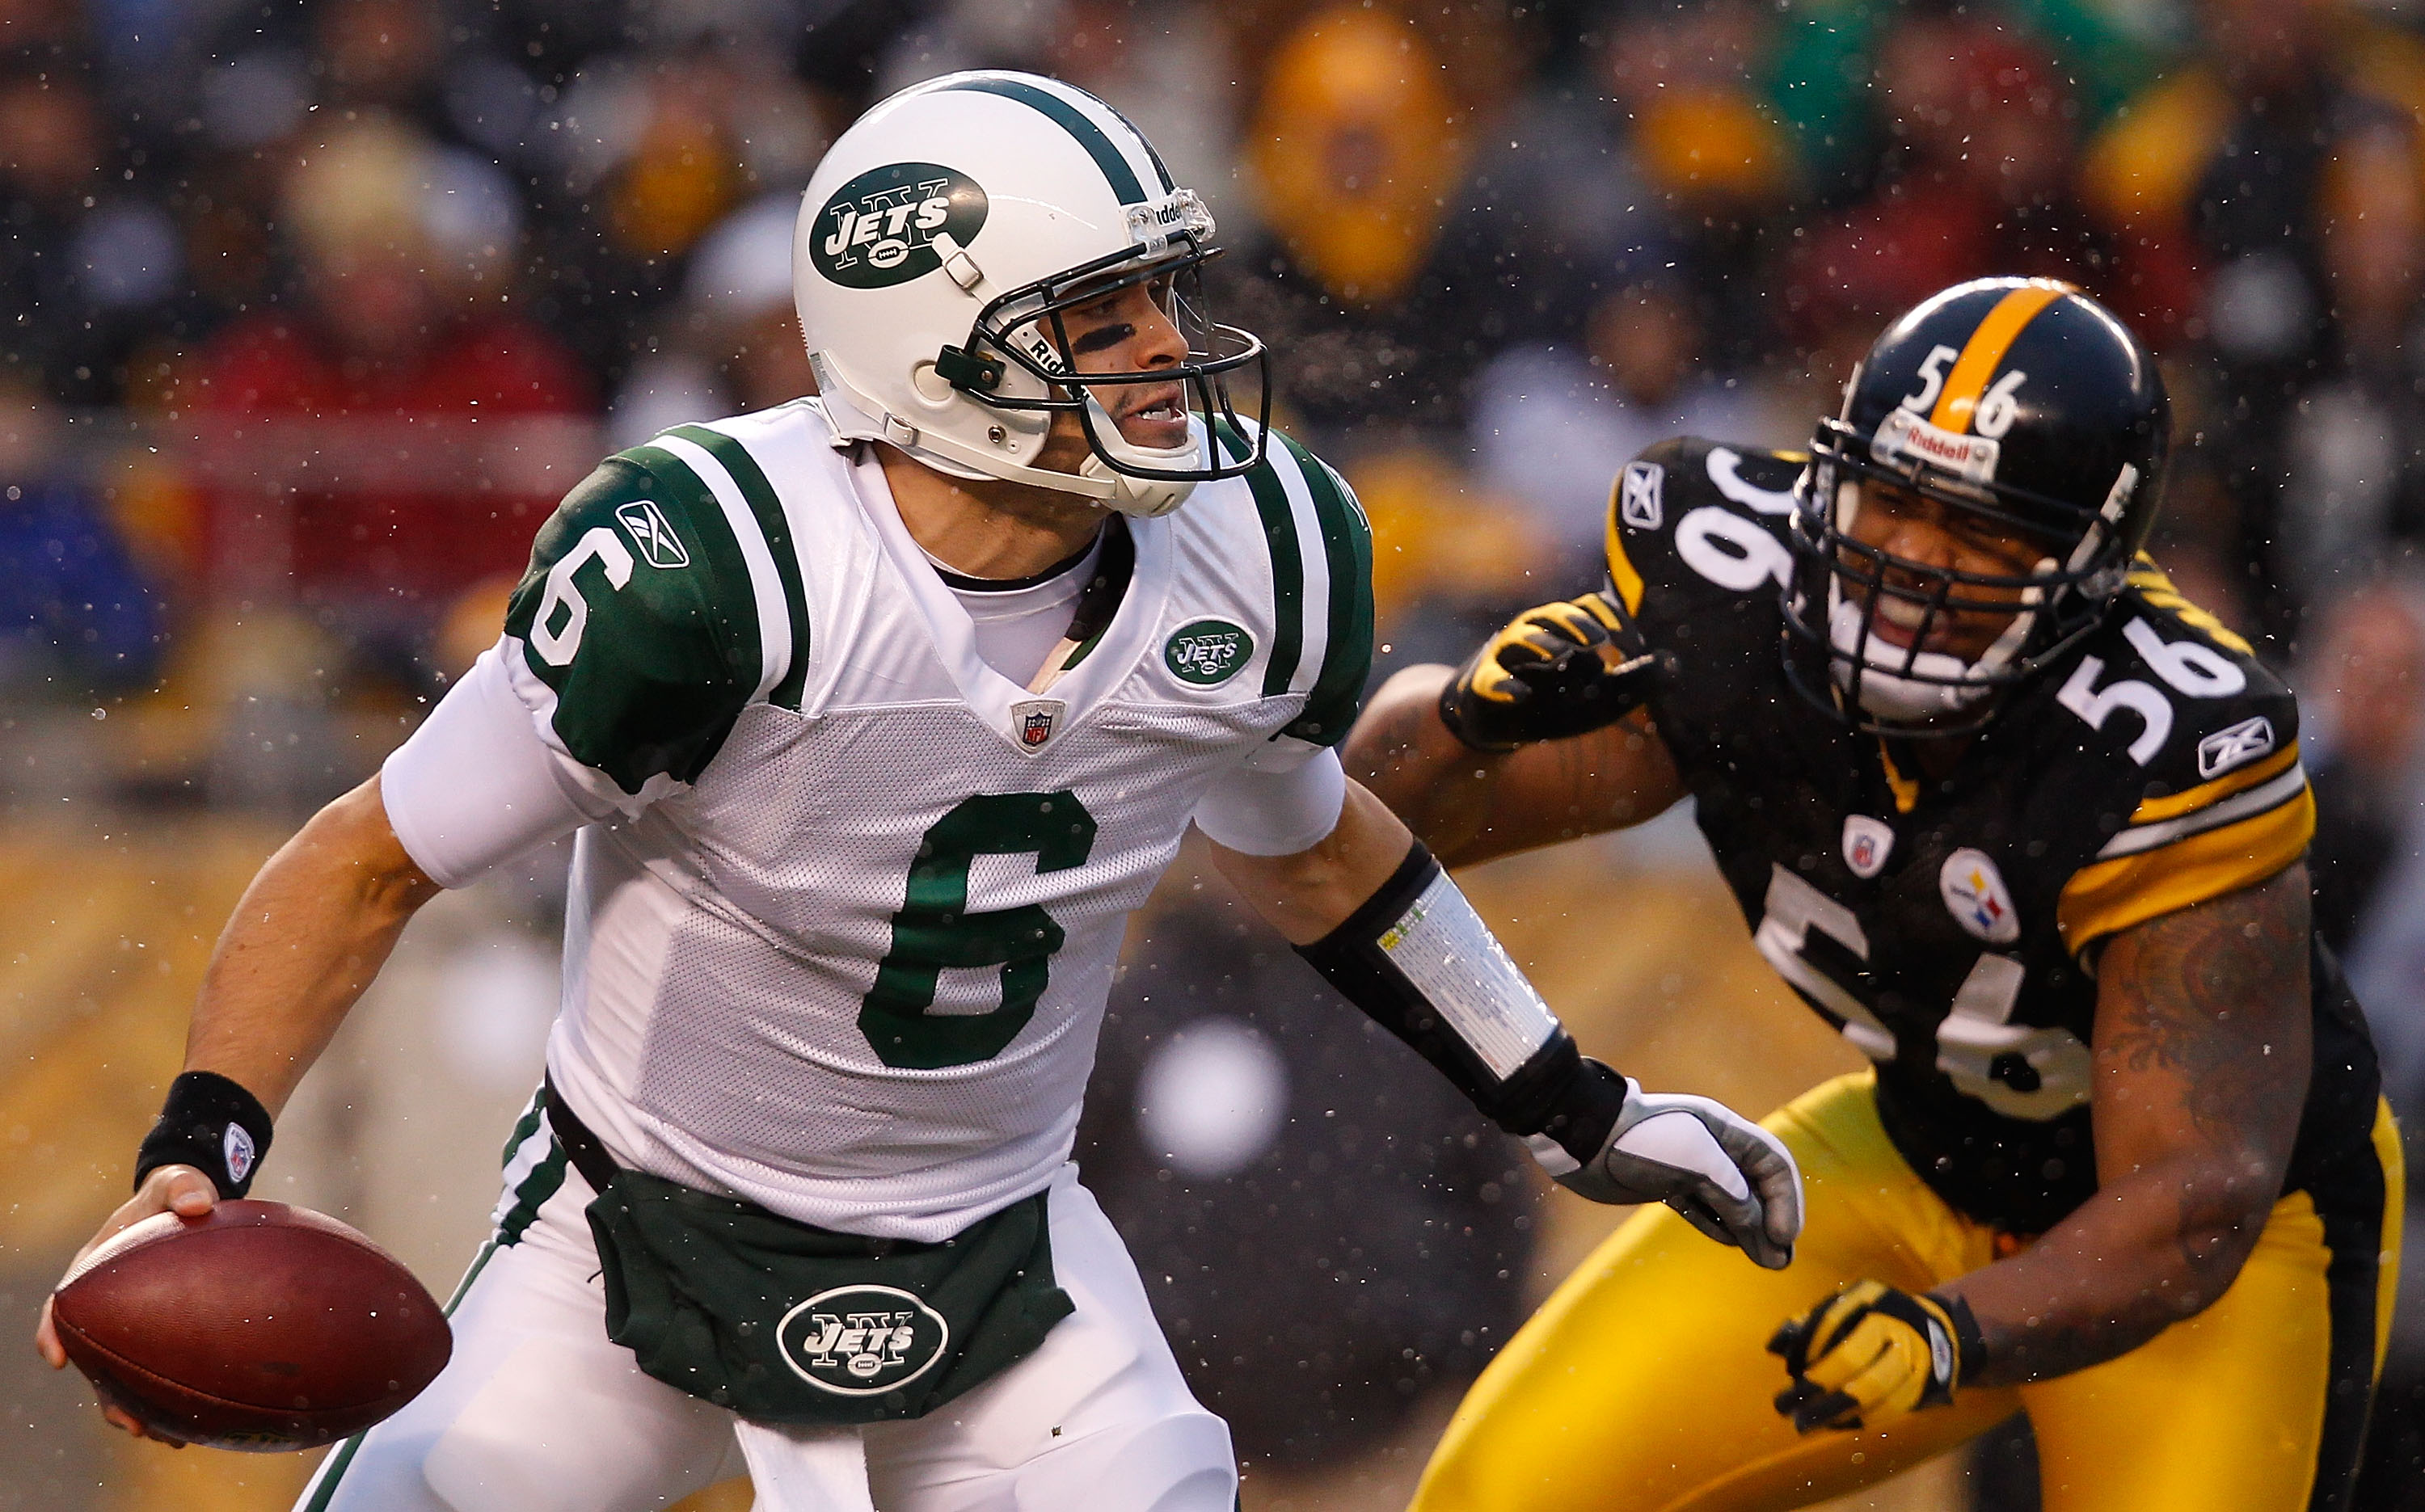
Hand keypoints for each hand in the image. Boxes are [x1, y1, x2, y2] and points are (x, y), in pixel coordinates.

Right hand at [34, 1163, 219, 1447]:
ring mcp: (135, 1325)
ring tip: (166, 1438)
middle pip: (96, 1360)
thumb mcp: (178, 1182)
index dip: (54, 1333)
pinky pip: (162, 1371)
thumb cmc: (176, 1193)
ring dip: (141, 1410)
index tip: (57, 1357)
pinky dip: (174, 1398)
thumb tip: (197, 1203)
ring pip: (127, 1378)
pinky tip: (198, 1423)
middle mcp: (109, 1307)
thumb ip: (182, 1187)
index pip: (63, 1306)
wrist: (194, 1202)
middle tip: (128, 1422)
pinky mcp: (164, 1333)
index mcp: (95, 1272)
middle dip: (107, 1395)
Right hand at [1438, 592, 1659, 750]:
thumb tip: (1675, 662)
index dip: (1613, 619)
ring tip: (1561, 656)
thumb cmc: (1558, 701)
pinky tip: (1519, 695)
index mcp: (1567, 631)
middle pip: (1552, 614)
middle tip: (1598, 640)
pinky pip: (1489, 679)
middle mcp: (1536, 635)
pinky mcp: (1484, 684)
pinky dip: (1501, 685)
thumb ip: (1637, 679)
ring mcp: (1507, 658)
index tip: (1634, 644)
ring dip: (1540, 643)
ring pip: (1519, 639)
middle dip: (1575, 622)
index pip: (1590, 608)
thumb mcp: (1605, 694)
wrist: (1502, 725)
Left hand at [1544, 1077, 1801, 1268]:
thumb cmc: (1641, 1142)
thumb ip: (1731, 1194)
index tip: (1785, 1235)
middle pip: (1757, 1186)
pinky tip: (1736, 1244)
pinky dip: (1722, 1226)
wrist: (1585, 1140)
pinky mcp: (1668, 1186)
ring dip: (1751, 1231)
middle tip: (1781, 1259)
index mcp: (1725, 1130)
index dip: (1786, 1199)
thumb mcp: (1696, 1162)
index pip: (1773, 1164)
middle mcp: (1713, 1148)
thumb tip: (1757, 1226)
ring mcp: (1690, 1167)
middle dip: (1773, 1221)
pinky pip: (1705, 1209)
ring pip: (1733, 1202)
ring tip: (1769, 1262)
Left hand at [1768, 1281, 1981, 1432]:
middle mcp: (1893, 1325)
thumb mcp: (1846, 1308)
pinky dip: (1855, 1421)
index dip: (1804, 1347)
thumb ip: (1810, 1323)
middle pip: (1850, 1358)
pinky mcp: (1920, 1388)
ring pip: (1869, 1391)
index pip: (1829, 1320)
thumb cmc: (1873, 1320)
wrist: (1935, 1334)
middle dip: (1814, 1385)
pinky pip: (1885, 1411)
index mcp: (1870, 1297)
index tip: (1788, 1370)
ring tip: (1803, 1423)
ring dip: (1832, 1411)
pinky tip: (1832, 1424)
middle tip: (1784, 1407)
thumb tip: (1773, 1346)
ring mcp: (1911, 1358)